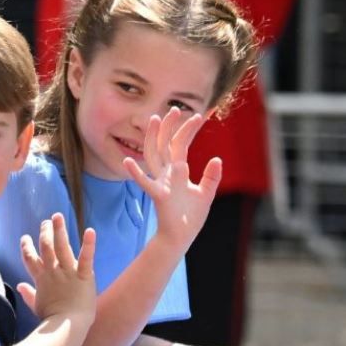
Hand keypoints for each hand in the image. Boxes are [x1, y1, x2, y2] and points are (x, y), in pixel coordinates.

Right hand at [16, 213, 96, 324]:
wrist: (66, 327)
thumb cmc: (52, 319)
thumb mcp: (36, 306)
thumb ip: (28, 294)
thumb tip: (19, 286)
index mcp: (41, 279)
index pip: (30, 259)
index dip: (26, 247)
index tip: (25, 238)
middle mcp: (52, 271)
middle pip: (45, 247)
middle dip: (45, 232)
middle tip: (46, 221)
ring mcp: (68, 272)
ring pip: (61, 246)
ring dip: (59, 230)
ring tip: (57, 216)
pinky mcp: (84, 275)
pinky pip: (86, 257)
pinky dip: (89, 244)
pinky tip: (90, 231)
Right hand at [123, 107, 221, 249]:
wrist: (181, 237)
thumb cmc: (190, 217)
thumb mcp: (205, 194)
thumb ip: (211, 177)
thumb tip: (217, 159)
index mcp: (178, 171)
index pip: (180, 145)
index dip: (188, 130)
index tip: (198, 115)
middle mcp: (167, 174)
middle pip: (165, 144)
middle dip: (169, 126)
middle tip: (175, 109)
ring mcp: (161, 183)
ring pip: (153, 155)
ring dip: (153, 138)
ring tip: (154, 120)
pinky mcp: (158, 195)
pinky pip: (145, 183)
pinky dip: (136, 173)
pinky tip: (127, 162)